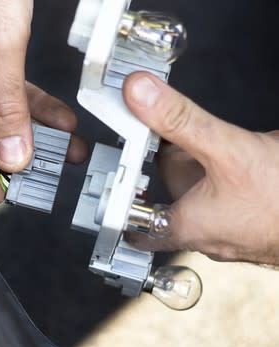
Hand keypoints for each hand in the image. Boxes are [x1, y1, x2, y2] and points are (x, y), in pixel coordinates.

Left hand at [123, 73, 278, 264]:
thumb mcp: (227, 151)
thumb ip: (181, 122)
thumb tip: (139, 95)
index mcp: (187, 227)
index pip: (135, 225)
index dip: (118, 207)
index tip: (106, 189)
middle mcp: (208, 234)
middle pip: (170, 194)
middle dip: (169, 165)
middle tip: (160, 135)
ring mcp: (234, 230)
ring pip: (203, 192)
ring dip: (202, 167)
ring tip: (208, 143)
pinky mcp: (257, 221)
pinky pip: (230, 195)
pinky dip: (228, 175)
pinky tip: (244, 158)